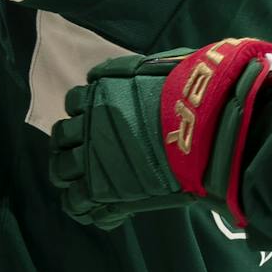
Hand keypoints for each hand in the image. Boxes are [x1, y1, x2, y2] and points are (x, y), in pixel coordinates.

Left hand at [49, 39, 271, 229]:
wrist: (211, 132)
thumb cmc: (197, 96)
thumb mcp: (171, 66)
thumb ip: (152, 70)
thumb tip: (161, 65)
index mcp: (103, 92)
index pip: (75, 99)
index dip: (85, 109)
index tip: (99, 119)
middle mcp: (91, 123)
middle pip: (61, 135)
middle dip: (71, 142)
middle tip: (89, 152)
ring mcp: (94, 158)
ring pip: (61, 169)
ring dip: (71, 173)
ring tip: (89, 181)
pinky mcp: (104, 190)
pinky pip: (78, 203)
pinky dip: (85, 206)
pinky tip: (101, 207)